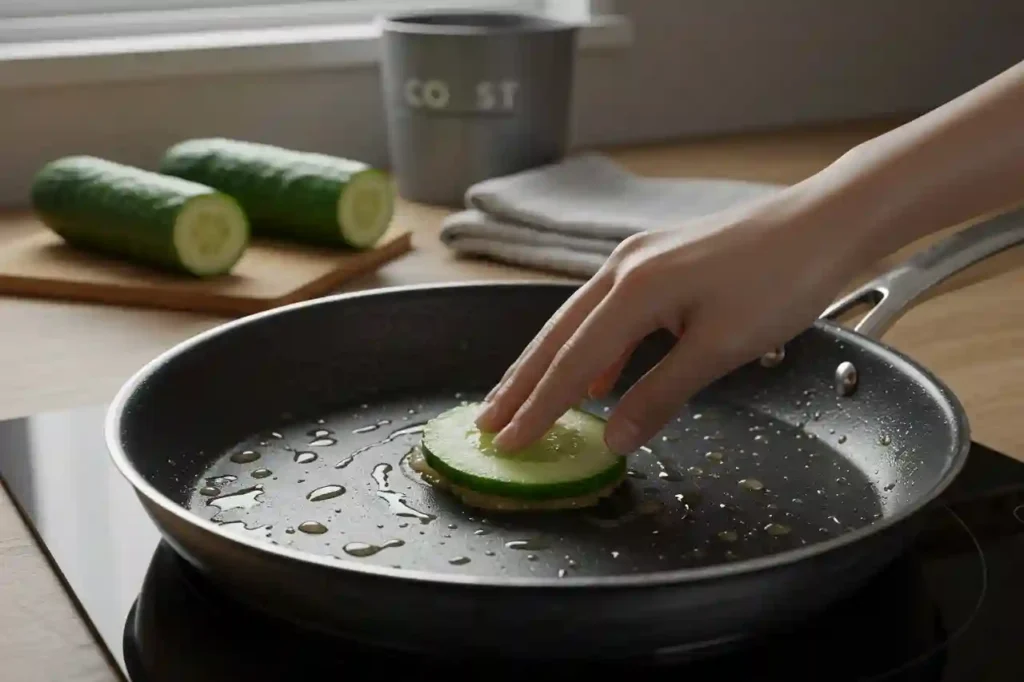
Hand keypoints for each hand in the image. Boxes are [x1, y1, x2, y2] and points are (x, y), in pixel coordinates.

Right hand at [475, 183, 871, 454]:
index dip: (538, 407)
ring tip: (521, 400)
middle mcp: (624, 267)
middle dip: (521, 382)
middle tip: (487, 421)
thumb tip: (614, 439)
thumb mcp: (720, 348)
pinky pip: (609, 312)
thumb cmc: (782, 279)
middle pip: (558, 335)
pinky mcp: (659, 262)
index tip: (507, 442)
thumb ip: (661, 394)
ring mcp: (640, 258)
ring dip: (550, 364)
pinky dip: (592, 347)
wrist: (827, 221)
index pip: (572, 361)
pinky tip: (596, 374)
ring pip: (578, 321)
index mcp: (633, 288)